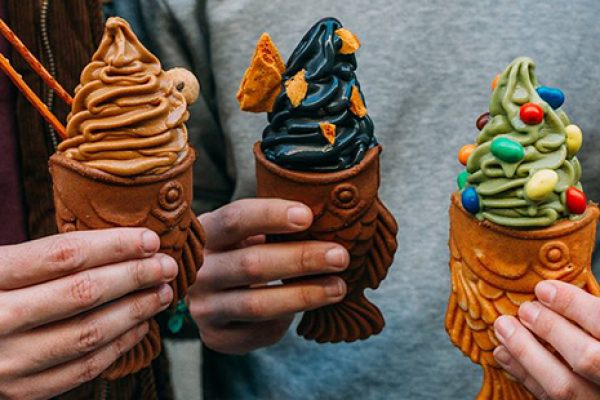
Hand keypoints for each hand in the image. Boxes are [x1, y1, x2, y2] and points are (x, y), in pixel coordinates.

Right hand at [0, 228, 177, 399]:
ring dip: (135, 311)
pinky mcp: (20, 390)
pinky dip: (119, 346)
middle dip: (135, 276)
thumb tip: (115, 244)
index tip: (150, 239)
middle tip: (166, 264)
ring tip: (162, 292)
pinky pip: (83, 368)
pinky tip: (139, 326)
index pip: (63, 255)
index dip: (114, 245)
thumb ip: (40, 258)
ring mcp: (8, 362)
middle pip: (83, 293)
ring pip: (89, 333)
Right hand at [189, 198, 348, 354]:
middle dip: (301, 260)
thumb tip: (328, 218)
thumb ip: (275, 225)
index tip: (308, 216)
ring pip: (257, 304)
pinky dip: (288, 319)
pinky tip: (308, 307)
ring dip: (304, 295)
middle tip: (339, 256)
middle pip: (251, 264)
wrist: (214, 292)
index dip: (271, 215)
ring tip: (338, 287)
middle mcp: (198, 272)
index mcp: (205, 234)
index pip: (234, 219)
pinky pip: (260, 331)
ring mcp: (204, 307)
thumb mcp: (246, 231)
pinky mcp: (216, 337)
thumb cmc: (242, 250)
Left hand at [493, 280, 599, 398]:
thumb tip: (550, 288)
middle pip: (588, 357)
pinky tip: (504, 353)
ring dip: (526, 353)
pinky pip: (547, 399)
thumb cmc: (599, 337)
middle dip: (550, 329)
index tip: (544, 289)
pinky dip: (523, 374)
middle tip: (525, 309)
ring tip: (504, 327)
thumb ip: (588, 312)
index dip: (573, 305)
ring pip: (563, 386)